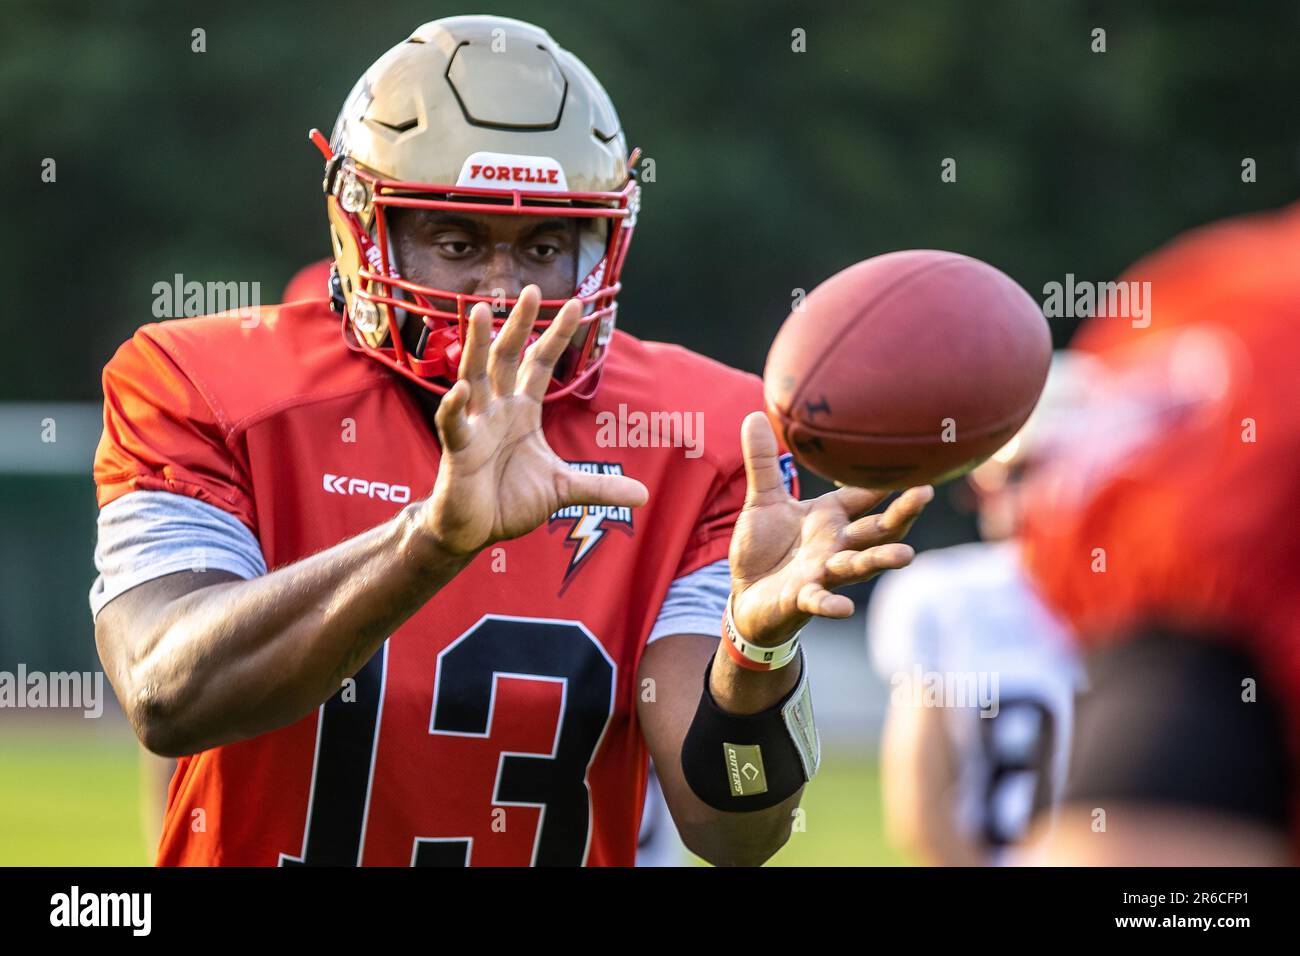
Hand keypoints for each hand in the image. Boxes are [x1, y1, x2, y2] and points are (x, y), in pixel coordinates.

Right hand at [419, 285, 647, 556]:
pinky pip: (453, 423)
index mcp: (522, 411)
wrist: (474, 531)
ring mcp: (474, 425)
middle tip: (531, 290)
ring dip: (475, 345)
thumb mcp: (562, 489)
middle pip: (507, 357)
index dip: (556, 335)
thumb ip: (600, 487)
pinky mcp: (457, 449)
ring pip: (474, 376)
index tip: (576, 304)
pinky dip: (454, 406)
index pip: (540, 364)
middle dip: (518, 324)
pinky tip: (460, 389)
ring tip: (477, 311)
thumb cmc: (509, 501)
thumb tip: (643, 495)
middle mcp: (496, 409)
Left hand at [728, 412, 931, 645]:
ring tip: (906, 556)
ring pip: (858, 564)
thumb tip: (756, 414)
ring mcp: (822, 572)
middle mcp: (836, 545)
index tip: (917, 455)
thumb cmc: (764, 548)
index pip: (866, 495)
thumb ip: (763, 462)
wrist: (746, 596)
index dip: (887, 479)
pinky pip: (819, 600)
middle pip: (877, 529)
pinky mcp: (801, 598)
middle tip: (926, 492)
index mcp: (831, 518)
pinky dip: (830, 604)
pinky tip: (844, 608)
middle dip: (902, 513)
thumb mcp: (763, 501)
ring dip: (880, 560)